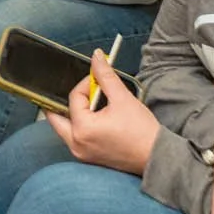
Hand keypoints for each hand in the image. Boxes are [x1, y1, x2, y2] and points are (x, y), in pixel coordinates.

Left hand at [46, 51, 158, 176]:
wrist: (156, 156)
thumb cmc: (141, 131)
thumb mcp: (123, 98)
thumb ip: (105, 76)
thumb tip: (96, 57)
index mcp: (82, 129)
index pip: (74, 97)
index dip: (86, 83)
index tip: (100, 80)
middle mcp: (76, 144)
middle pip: (57, 116)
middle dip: (69, 100)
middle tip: (83, 91)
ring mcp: (80, 153)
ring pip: (64, 127)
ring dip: (74, 113)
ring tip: (93, 104)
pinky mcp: (88, 157)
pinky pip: (75, 137)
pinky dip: (80, 125)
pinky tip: (96, 118)